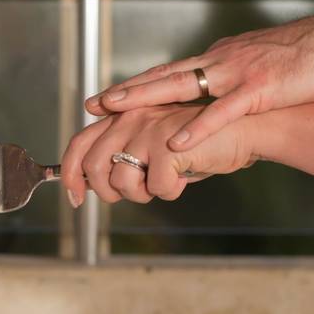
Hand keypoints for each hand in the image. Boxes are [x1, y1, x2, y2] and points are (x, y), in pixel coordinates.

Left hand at [61, 105, 256, 206]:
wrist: (244, 130)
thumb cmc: (198, 143)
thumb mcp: (152, 147)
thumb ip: (122, 158)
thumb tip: (90, 184)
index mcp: (123, 116)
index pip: (79, 144)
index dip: (69, 174)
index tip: (75, 197)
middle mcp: (131, 118)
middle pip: (95, 168)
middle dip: (108, 193)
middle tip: (134, 194)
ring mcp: (149, 129)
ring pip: (121, 181)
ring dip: (142, 194)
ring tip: (163, 182)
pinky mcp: (168, 145)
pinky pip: (155, 187)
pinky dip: (169, 192)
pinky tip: (183, 178)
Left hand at [85, 15, 313, 150]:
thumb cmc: (297, 63)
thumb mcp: (250, 71)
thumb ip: (223, 83)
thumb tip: (200, 97)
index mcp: (217, 62)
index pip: (167, 74)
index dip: (134, 86)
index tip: (104, 99)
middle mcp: (220, 64)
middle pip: (164, 77)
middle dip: (127, 91)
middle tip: (95, 103)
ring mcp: (237, 75)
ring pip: (183, 86)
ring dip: (147, 97)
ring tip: (117, 108)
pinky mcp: (259, 90)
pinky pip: (223, 112)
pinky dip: (198, 127)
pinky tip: (175, 141)